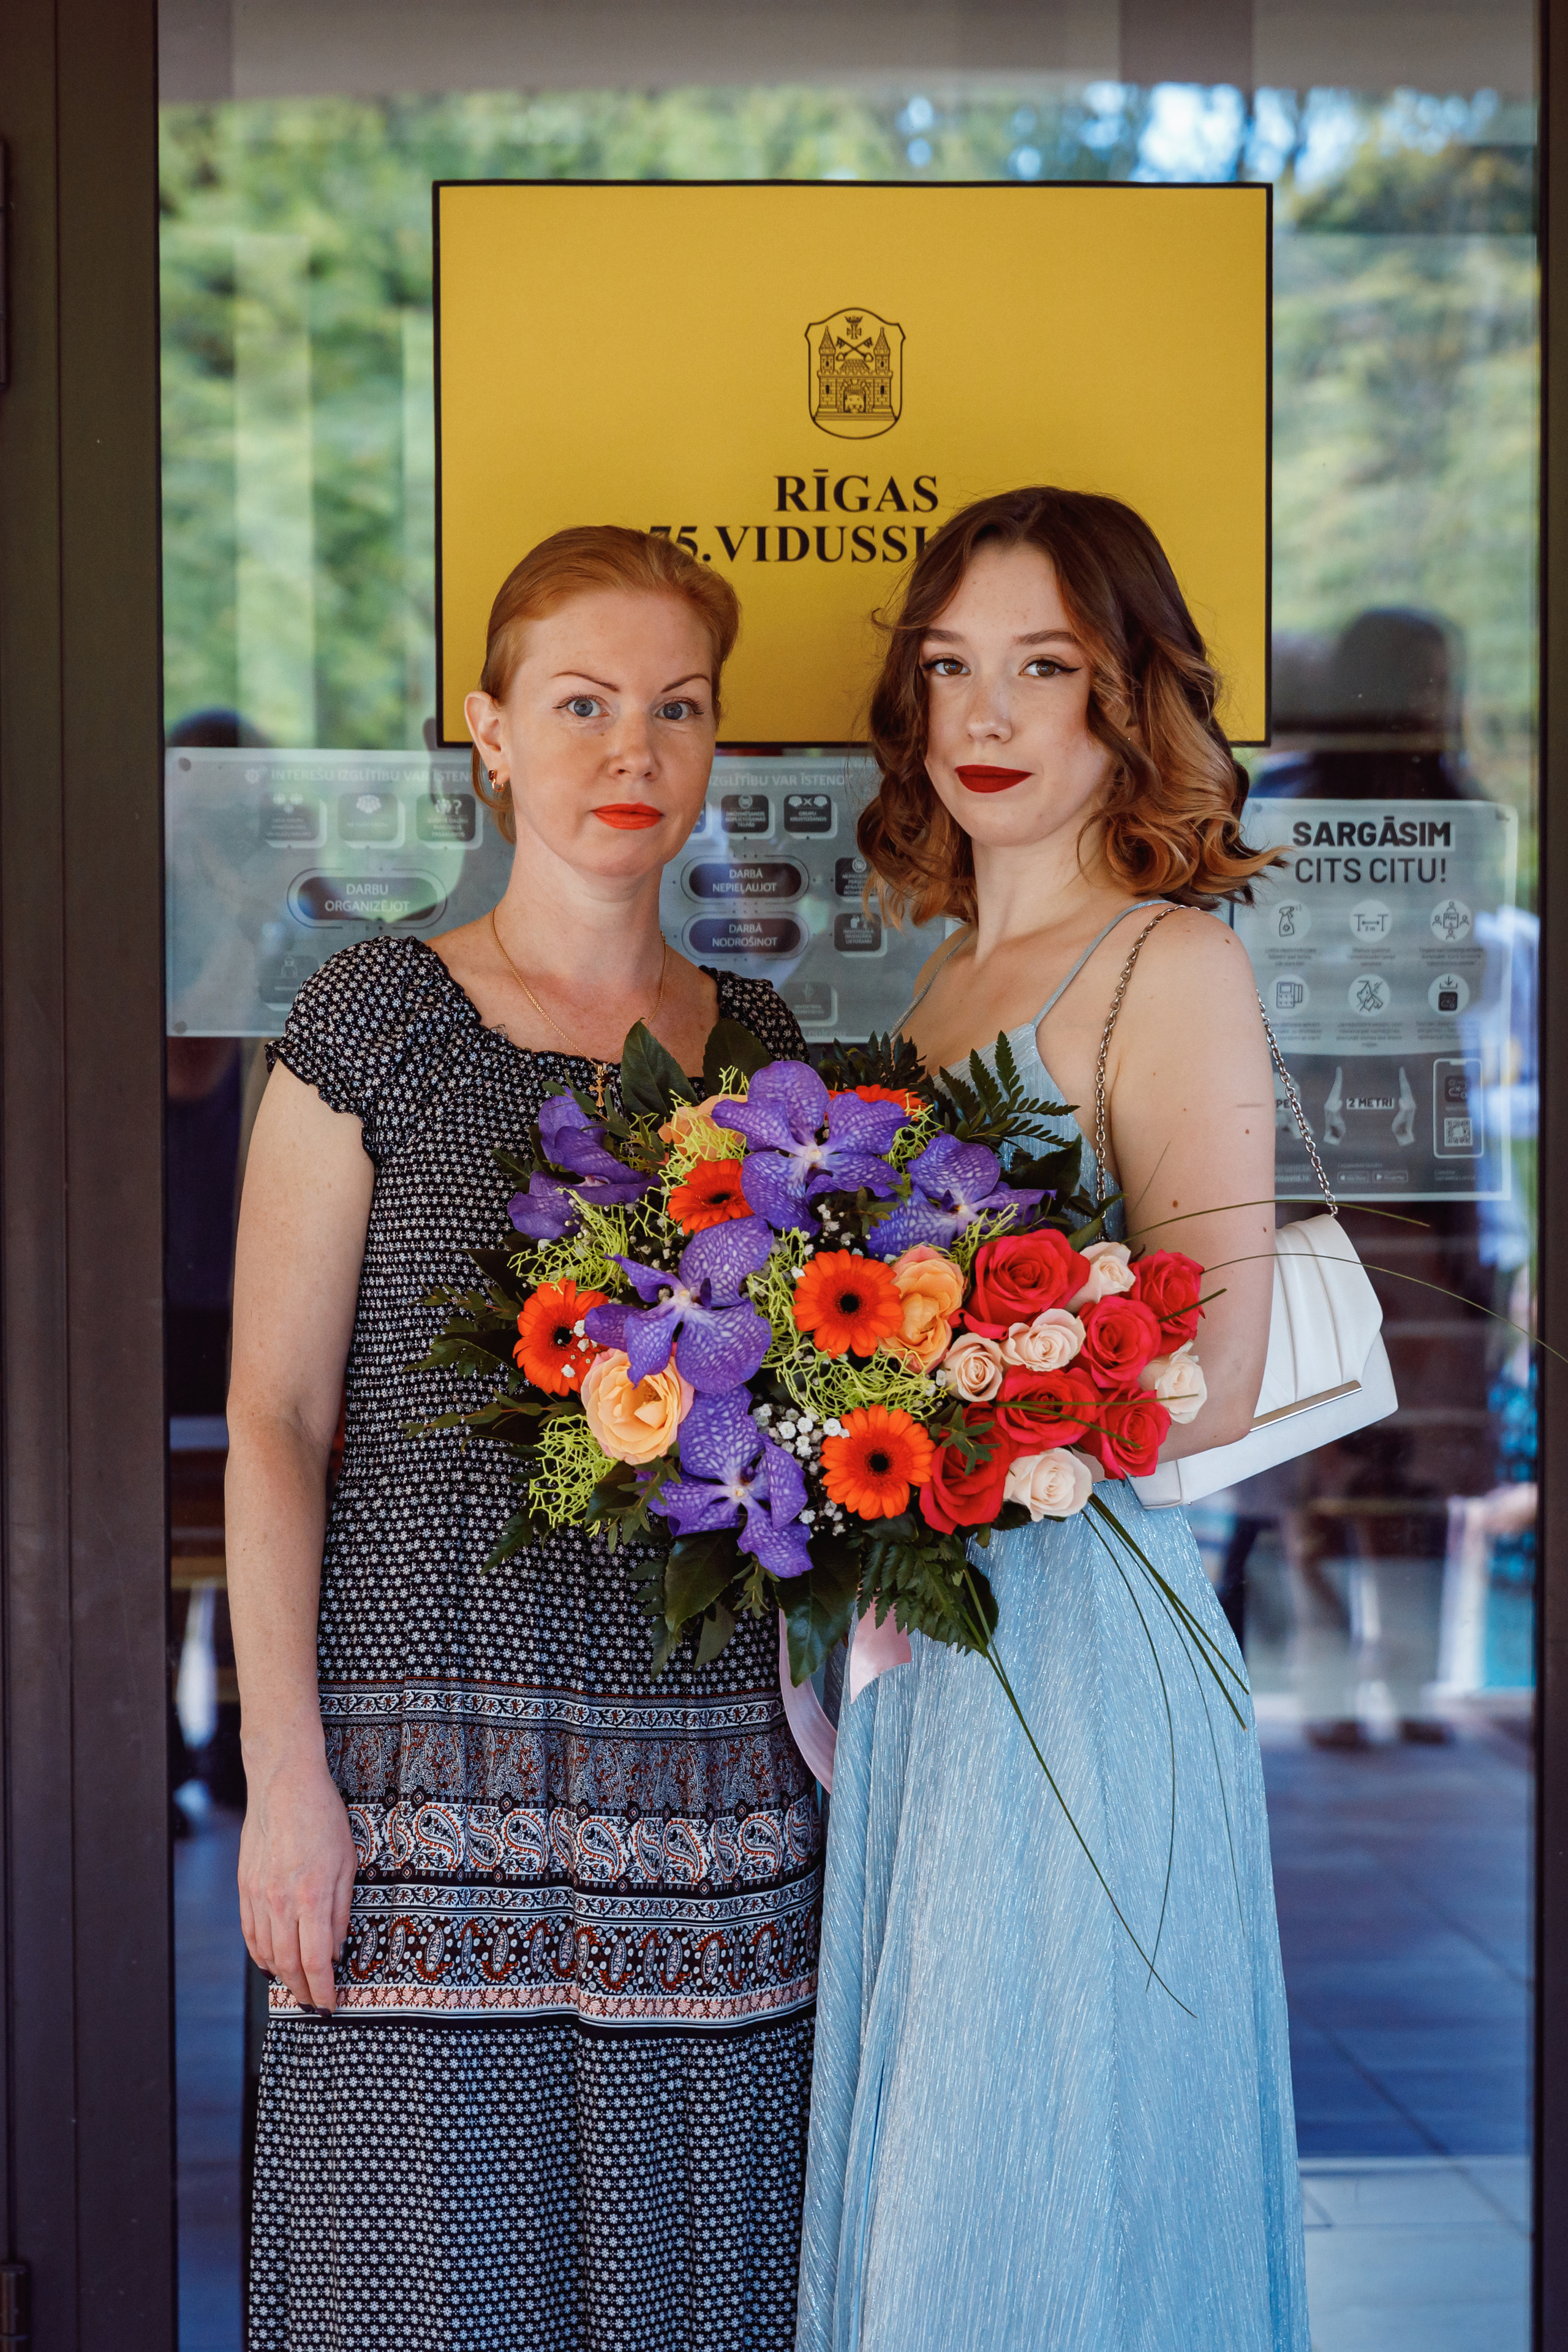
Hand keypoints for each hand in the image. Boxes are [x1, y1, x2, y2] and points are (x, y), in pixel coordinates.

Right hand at [238, 1752, 358, 2011]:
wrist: (284, 1785)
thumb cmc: (322, 1817)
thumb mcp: (348, 1861)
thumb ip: (342, 1909)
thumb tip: (337, 1947)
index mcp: (312, 1895)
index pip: (315, 1960)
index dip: (323, 1989)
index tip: (331, 2004)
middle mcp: (281, 1901)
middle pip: (288, 1965)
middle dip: (303, 1992)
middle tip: (315, 2005)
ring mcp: (258, 1895)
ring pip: (266, 1953)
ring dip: (282, 1977)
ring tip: (297, 1988)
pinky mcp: (245, 1888)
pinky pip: (250, 1933)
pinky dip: (260, 1955)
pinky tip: (271, 1963)